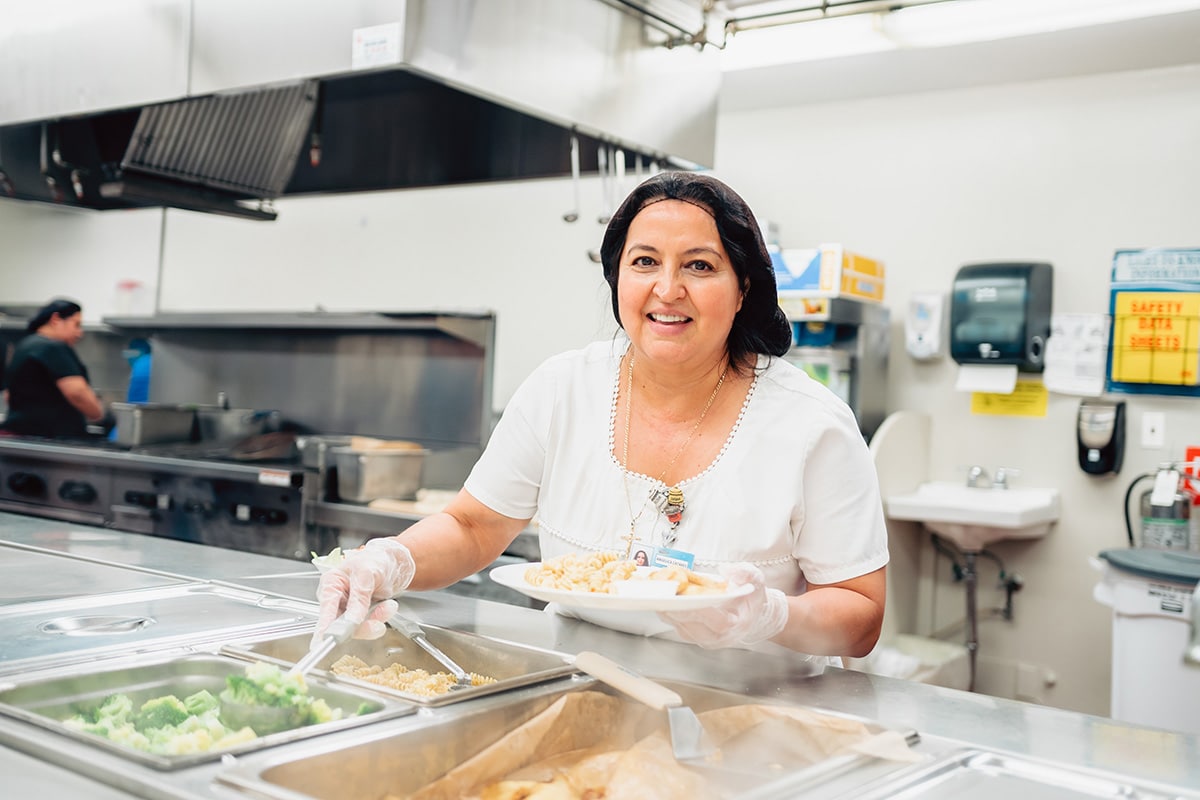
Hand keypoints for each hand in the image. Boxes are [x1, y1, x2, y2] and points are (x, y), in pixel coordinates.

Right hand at [313, 537, 414, 644]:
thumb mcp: (366, 574)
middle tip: (377, 624)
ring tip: (388, 606)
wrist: (393, 563)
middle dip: (362, 624)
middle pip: (341, 624)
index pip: (326, 609)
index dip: (324, 628)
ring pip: (357, 628)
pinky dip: (381, 618)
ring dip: (376, 619)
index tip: (324, 641)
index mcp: (331, 584)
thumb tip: (351, 620)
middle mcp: (336, 599)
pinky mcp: (361, 616)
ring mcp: (348, 610)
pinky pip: (369, 626)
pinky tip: (387, 606)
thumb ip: (359, 597)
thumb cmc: (375, 560)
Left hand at [659, 563, 788, 648]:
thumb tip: (727, 570)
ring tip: (656, 596)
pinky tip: (662, 600)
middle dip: (674, 611)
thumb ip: (745, 573)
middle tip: (660, 596)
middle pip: (692, 627)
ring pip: (682, 629)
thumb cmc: (751, 599)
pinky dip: (669, 613)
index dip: (698, 610)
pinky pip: (678, 627)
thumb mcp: (756, 580)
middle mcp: (719, 637)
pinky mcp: (695, 636)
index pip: (716, 621)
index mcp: (736, 624)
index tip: (682, 598)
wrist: (753, 616)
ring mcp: (706, 639)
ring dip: (668, 612)